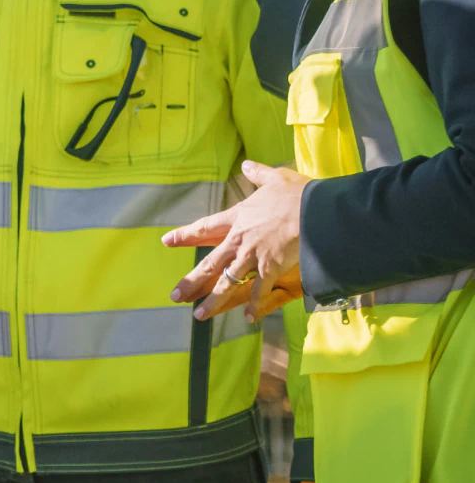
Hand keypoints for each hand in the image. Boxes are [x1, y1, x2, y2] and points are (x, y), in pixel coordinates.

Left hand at [163, 161, 308, 321]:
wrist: (316, 211)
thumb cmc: (297, 194)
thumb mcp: (276, 178)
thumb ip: (258, 174)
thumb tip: (246, 164)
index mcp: (238, 217)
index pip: (205, 227)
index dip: (185, 235)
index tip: (167, 241)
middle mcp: (239, 239)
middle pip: (209, 263)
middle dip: (191, 281)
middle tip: (175, 295)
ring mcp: (253, 256)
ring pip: (227, 281)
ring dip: (213, 300)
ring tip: (199, 315)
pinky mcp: (270, 269)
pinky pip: (258, 292)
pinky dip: (252, 306)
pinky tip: (246, 318)